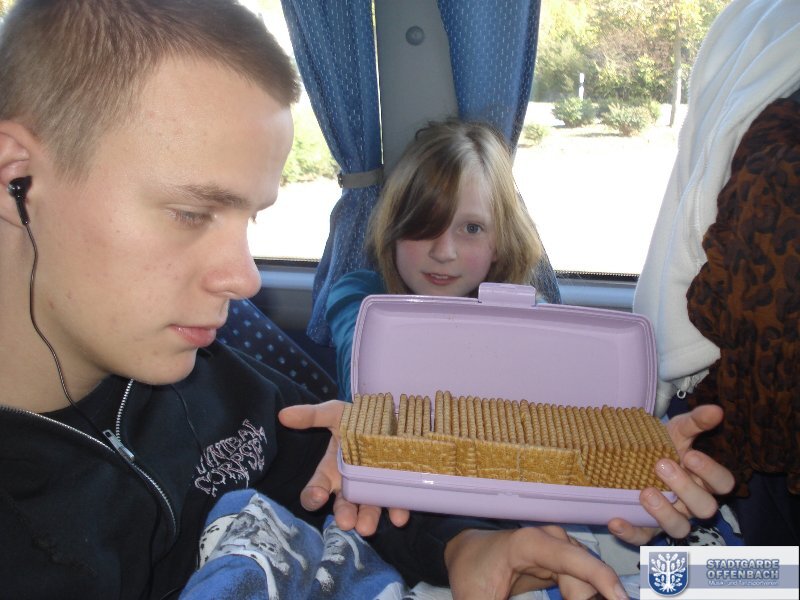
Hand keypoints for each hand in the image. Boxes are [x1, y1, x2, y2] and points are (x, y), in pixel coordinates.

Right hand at [278, 400, 409, 534]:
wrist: (390, 417)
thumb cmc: (356, 419)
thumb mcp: (335, 413)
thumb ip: (312, 416)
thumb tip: (283, 414)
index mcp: (331, 472)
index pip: (315, 491)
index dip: (313, 496)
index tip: (318, 496)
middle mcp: (350, 487)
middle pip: (342, 507)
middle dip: (343, 515)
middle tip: (347, 522)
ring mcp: (372, 491)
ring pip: (366, 511)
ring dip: (367, 520)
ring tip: (367, 527)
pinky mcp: (395, 491)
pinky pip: (395, 505)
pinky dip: (397, 512)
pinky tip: (399, 517)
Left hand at [444, 525, 627, 599]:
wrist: (468, 554)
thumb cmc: (471, 572)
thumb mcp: (475, 599)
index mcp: (531, 544)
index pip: (578, 562)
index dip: (605, 582)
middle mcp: (553, 540)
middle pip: (588, 579)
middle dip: (595, 598)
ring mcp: (561, 548)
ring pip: (589, 584)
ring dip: (587, 598)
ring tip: (561, 599)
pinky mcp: (564, 561)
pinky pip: (585, 584)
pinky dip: (584, 598)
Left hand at [609, 404, 734, 542]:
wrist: (633, 454)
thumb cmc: (662, 444)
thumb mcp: (677, 430)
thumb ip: (696, 421)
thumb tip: (716, 409)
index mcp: (704, 479)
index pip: (724, 484)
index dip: (711, 473)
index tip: (690, 455)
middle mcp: (691, 503)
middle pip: (704, 508)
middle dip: (685, 488)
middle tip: (661, 464)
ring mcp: (670, 518)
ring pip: (679, 528)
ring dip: (663, 513)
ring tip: (645, 492)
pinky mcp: (646, 529)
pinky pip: (642, 539)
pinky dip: (629, 532)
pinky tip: (614, 520)